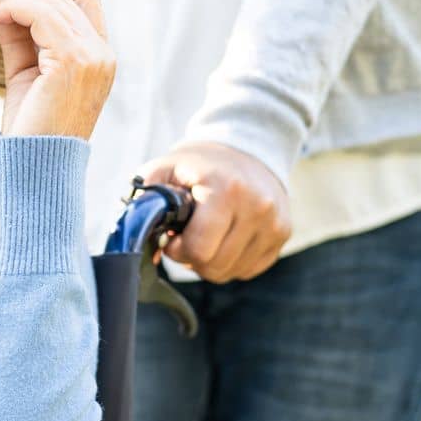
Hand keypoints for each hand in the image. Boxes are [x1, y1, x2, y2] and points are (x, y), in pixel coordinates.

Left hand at [0, 0, 114, 139]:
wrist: (33, 171)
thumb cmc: (29, 130)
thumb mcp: (24, 74)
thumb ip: (21, 38)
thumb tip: (2, 4)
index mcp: (97, 55)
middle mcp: (102, 52)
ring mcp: (93, 55)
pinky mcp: (74, 61)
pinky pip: (39, 12)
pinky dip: (8, 5)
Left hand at [138, 142, 291, 282]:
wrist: (246, 147)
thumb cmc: (198, 164)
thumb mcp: (163, 169)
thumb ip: (144, 202)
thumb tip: (137, 242)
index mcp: (227, 191)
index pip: (199, 250)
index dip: (177, 250)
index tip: (172, 235)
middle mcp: (258, 208)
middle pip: (215, 267)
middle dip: (192, 258)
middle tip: (186, 236)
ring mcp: (275, 223)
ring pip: (231, 272)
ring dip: (211, 262)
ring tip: (206, 234)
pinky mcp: (283, 234)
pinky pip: (249, 269)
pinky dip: (231, 261)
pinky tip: (224, 238)